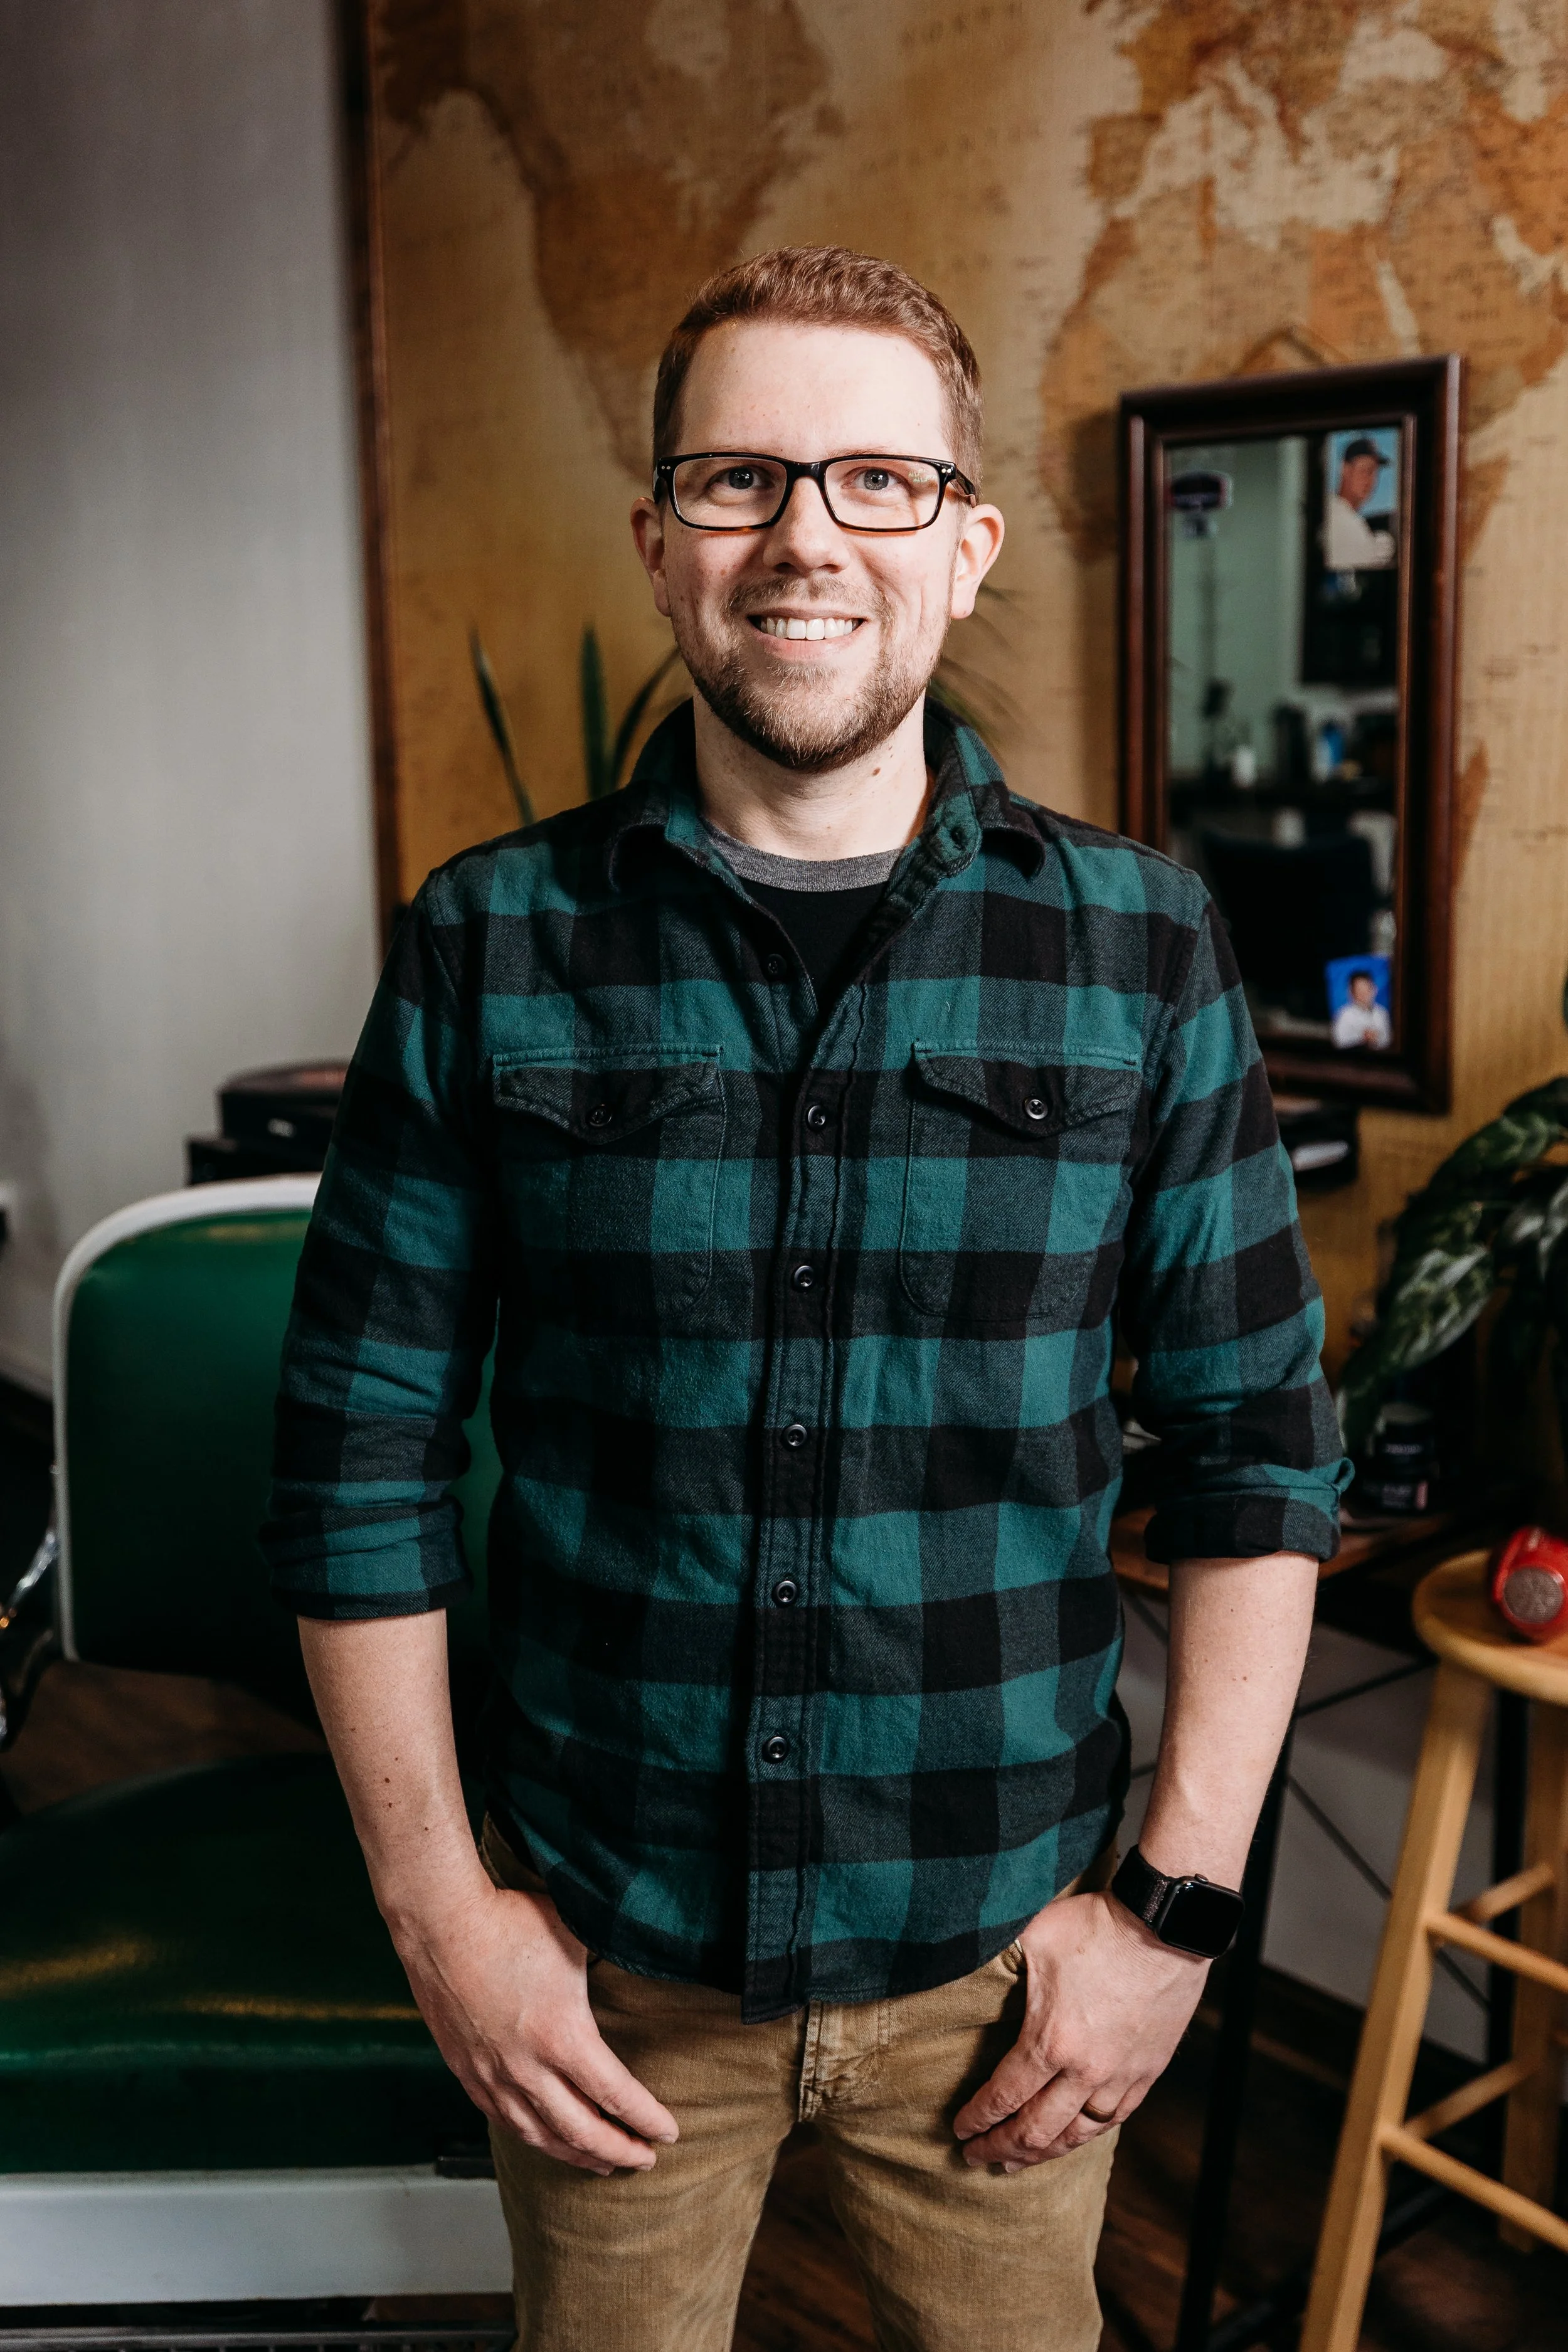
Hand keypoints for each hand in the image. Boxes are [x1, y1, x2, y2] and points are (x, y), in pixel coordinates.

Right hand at [391, 1877, 679, 2175]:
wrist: (440, 1923)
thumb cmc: (510, 1923)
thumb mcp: (576, 1938)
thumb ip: (607, 1963)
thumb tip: (640, 1958)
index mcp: (562, 2036)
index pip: (616, 2095)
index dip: (647, 2119)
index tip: (670, 2133)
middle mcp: (526, 2068)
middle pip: (581, 2131)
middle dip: (620, 2150)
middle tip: (645, 2160)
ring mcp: (493, 2074)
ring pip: (540, 2135)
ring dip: (577, 2155)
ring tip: (603, 2162)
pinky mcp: (466, 2071)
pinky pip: (505, 2121)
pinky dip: (534, 2138)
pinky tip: (547, 2139)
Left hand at [953, 1890, 1207, 2168]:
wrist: (1165, 1926)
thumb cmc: (1095, 1927)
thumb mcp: (1033, 1936)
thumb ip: (998, 1960)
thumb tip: (961, 1959)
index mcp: (1050, 2041)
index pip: (1004, 2096)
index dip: (978, 2118)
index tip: (960, 2130)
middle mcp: (1085, 2071)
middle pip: (1035, 2129)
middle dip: (999, 2146)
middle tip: (976, 2156)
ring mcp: (1120, 2076)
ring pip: (1077, 2134)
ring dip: (1043, 2153)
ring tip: (1018, 2161)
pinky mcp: (1148, 2072)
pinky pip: (1114, 2119)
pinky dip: (1087, 2135)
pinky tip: (1074, 2138)